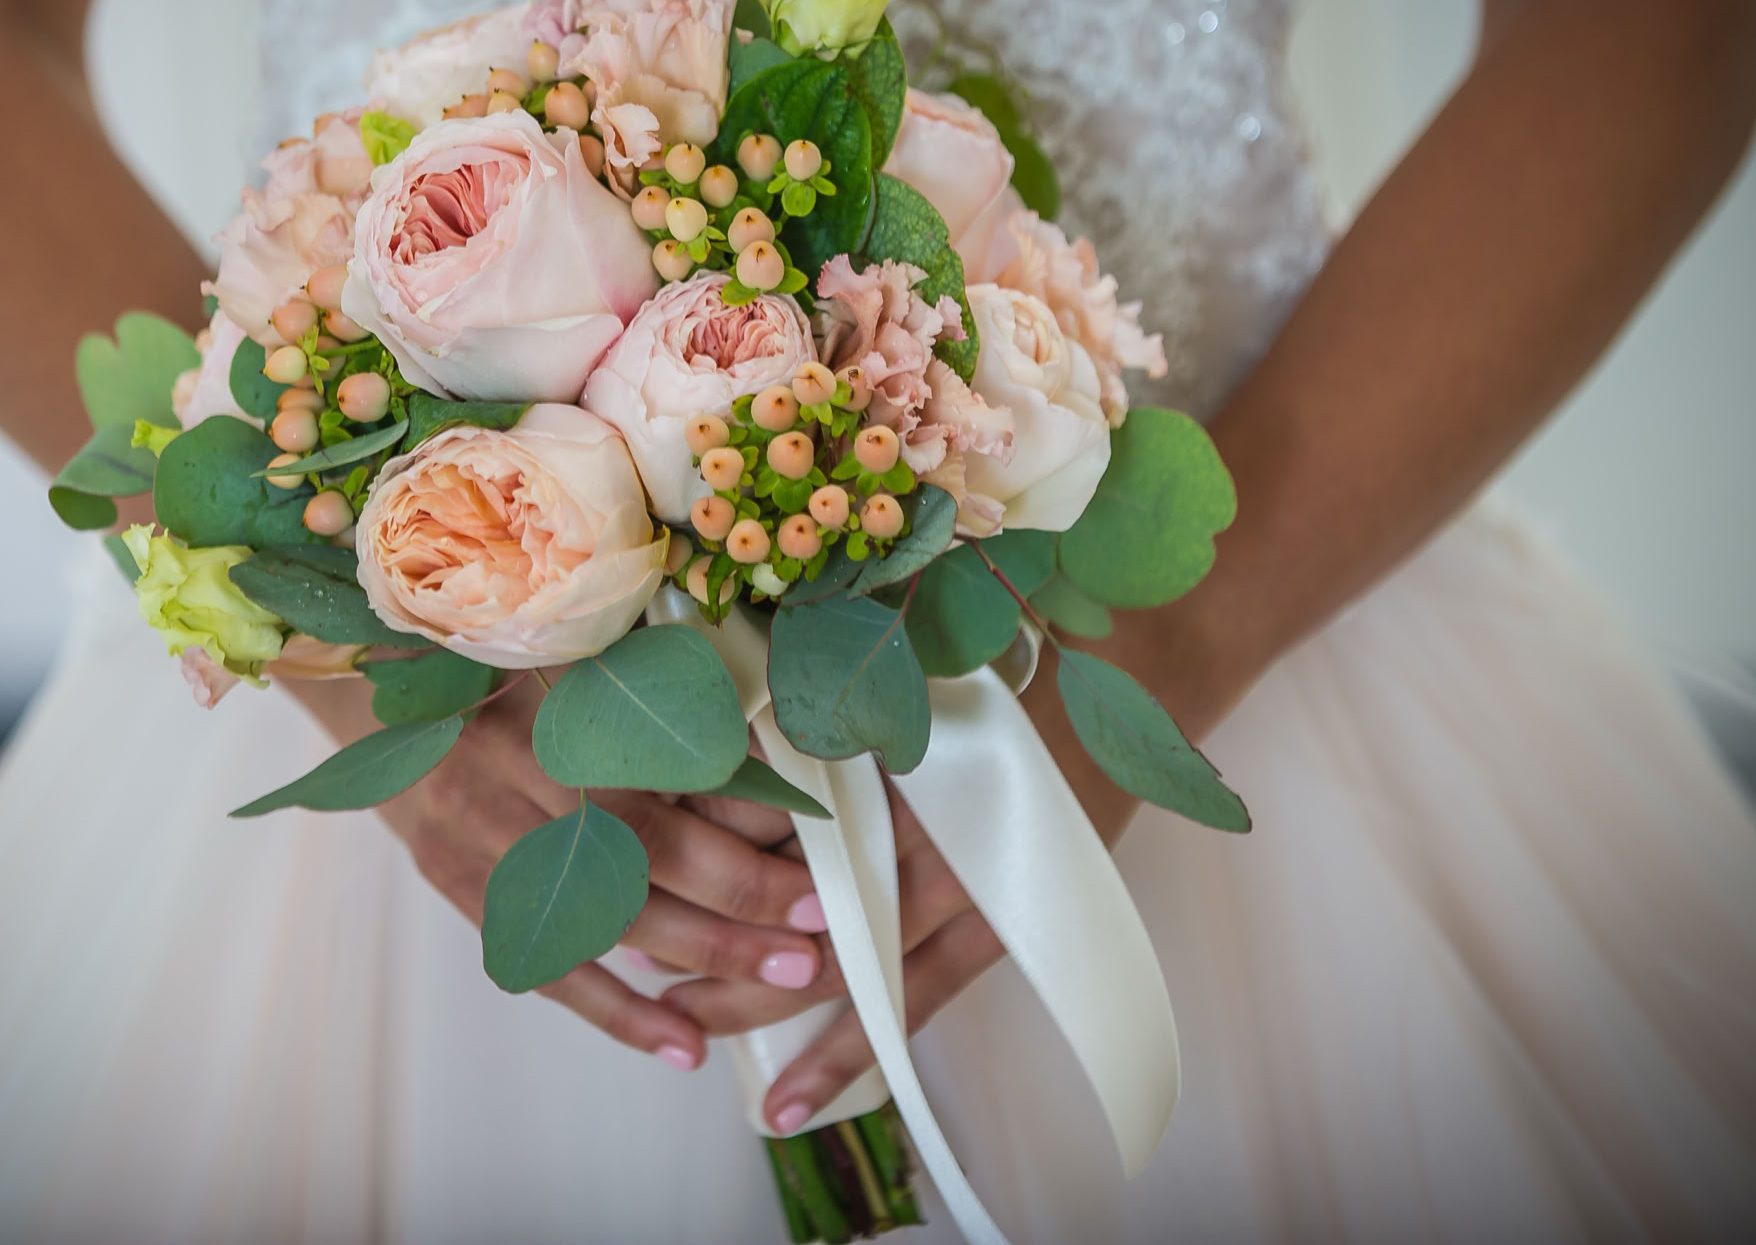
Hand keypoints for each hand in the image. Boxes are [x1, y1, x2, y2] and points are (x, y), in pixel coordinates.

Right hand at [282, 674, 829, 1071]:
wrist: (379, 684)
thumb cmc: (507, 663)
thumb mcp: (579, 652)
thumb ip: (659, 696)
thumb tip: (773, 765)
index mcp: (553, 692)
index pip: (663, 768)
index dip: (745, 818)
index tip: (816, 855)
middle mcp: (514, 763)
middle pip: (638, 847)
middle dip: (737, 901)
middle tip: (814, 937)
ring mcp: (479, 830)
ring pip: (600, 911)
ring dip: (698, 958)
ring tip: (779, 985)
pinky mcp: (459, 882)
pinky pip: (544, 962)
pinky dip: (616, 1010)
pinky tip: (682, 1045)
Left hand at [661, 680, 1142, 1130]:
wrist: (1122, 685)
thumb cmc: (998, 664)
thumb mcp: (899, 654)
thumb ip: (813, 681)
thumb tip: (712, 710)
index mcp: (879, 746)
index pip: (760, 806)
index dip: (692, 842)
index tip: (633, 861)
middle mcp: (913, 823)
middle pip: (785, 899)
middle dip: (705, 938)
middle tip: (636, 955)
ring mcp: (957, 885)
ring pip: (834, 967)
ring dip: (753, 1003)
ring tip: (683, 1025)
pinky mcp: (994, 930)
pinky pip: (907, 1005)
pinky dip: (846, 1055)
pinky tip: (787, 1101)